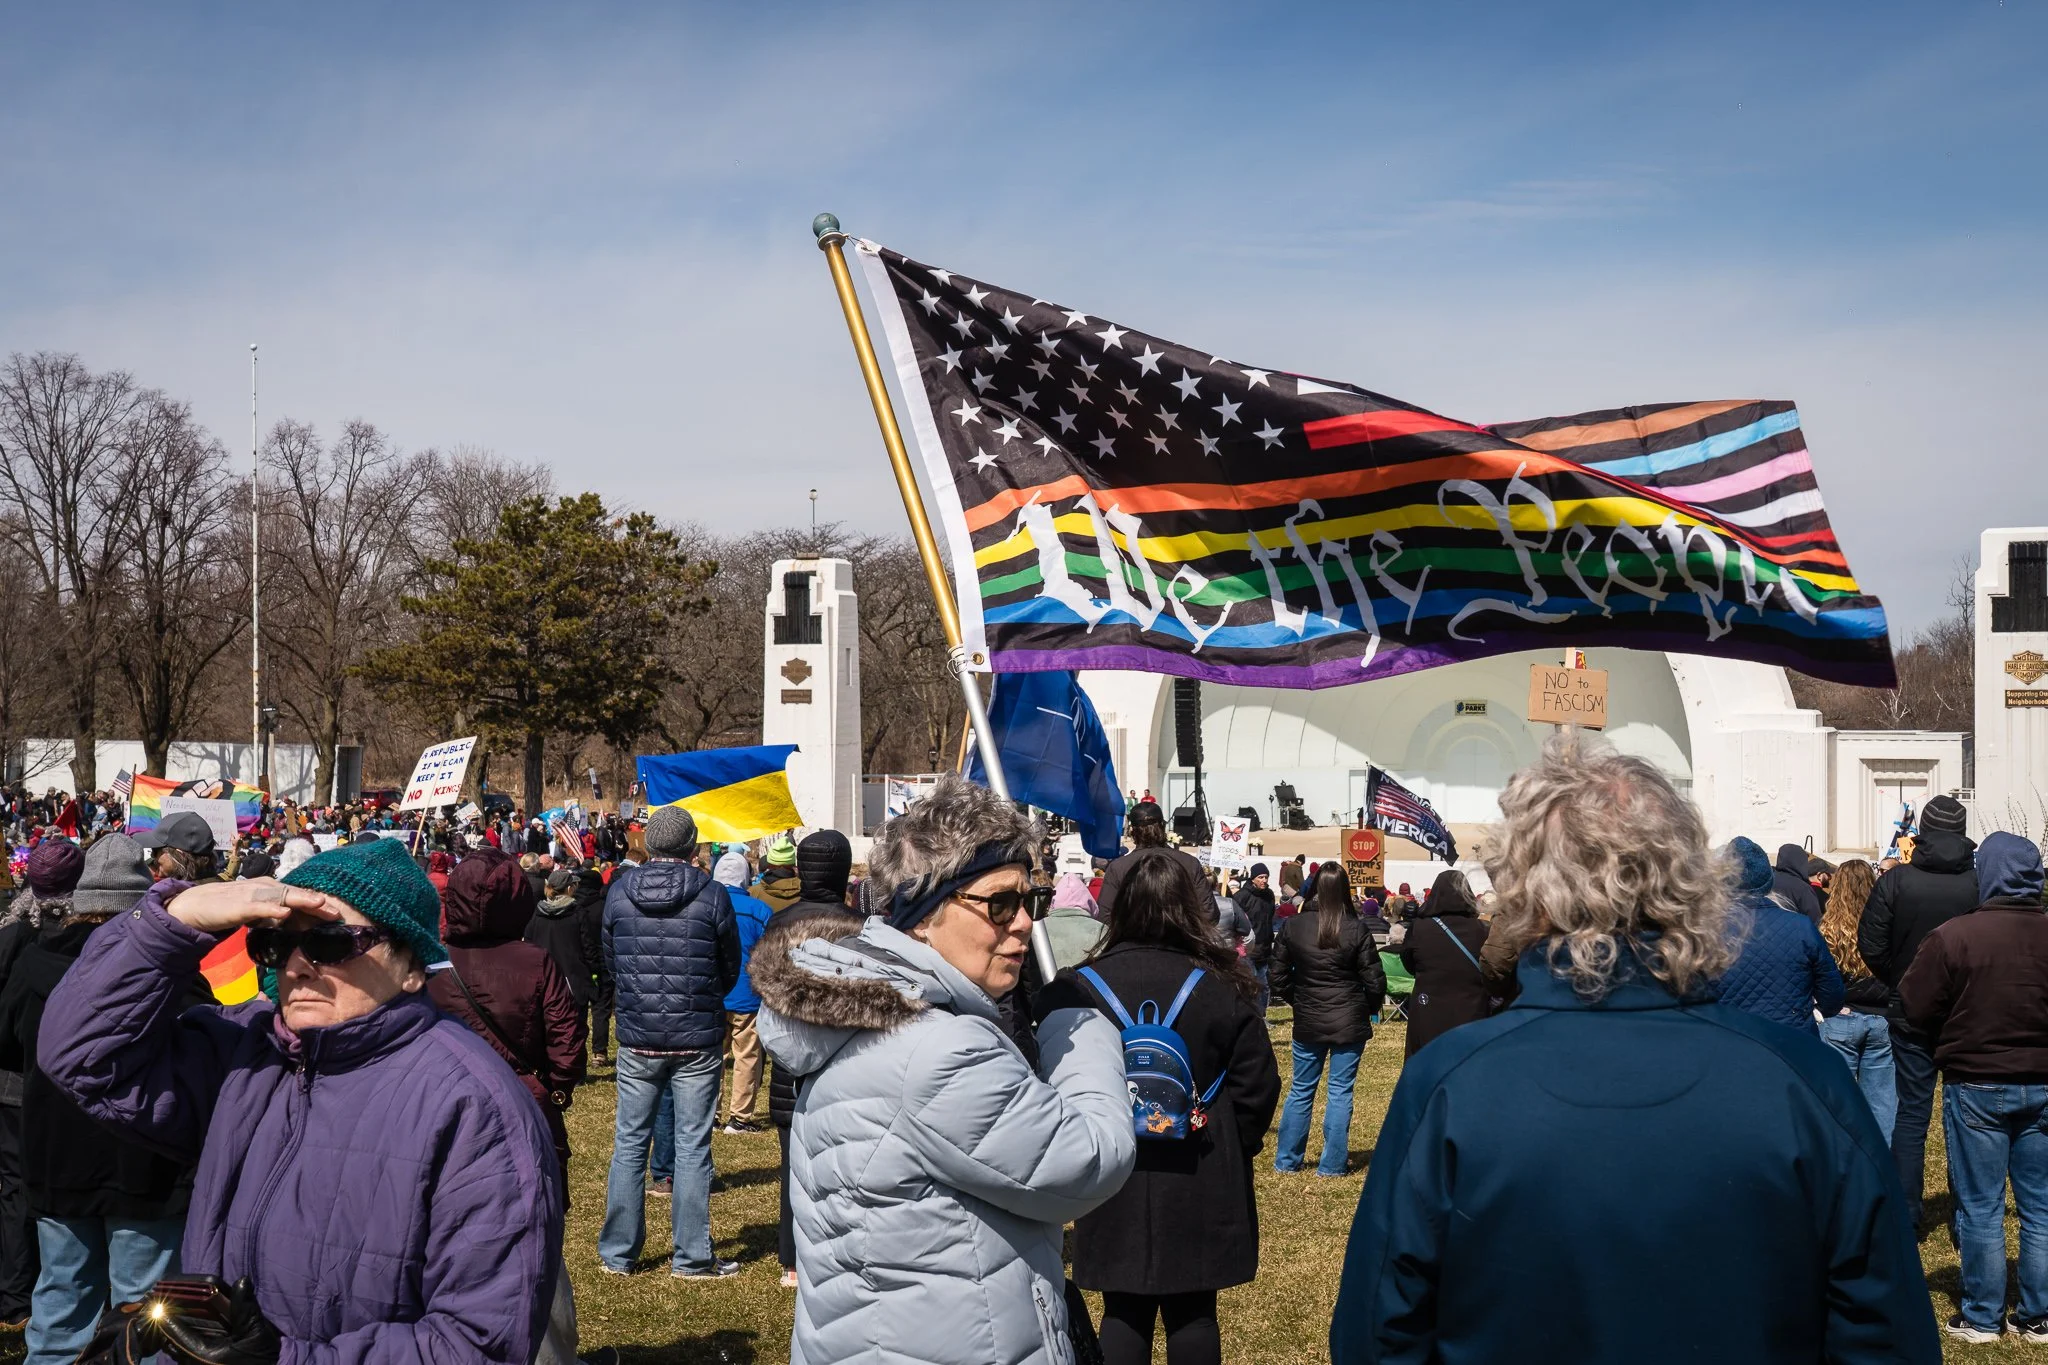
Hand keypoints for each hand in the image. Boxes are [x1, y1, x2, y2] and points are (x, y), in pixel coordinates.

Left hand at [156, 1278, 280, 1364]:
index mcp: (201, 1354)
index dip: (165, 1313)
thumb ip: (244, 1308)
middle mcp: (191, 1363)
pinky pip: (183, 1352)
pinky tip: (190, 1325)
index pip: (174, 1330)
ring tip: (175, 1310)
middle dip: (168, 1320)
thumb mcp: (255, 1332)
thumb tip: (241, 1280)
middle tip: (167, 1300)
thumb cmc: (261, 1358)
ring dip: (174, 1329)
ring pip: (174, 1346)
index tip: (158, 1297)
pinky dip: (182, 1337)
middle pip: (169, 1339)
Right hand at [166, 879, 344, 935]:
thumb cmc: (228, 908)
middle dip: (318, 903)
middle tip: (338, 913)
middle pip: (296, 894)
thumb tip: (292, 922)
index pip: (299, 896)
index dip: (318, 904)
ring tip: (321, 904)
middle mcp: (265, 888)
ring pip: (282, 896)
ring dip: (302, 899)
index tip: (338, 914)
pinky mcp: (239, 905)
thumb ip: (273, 915)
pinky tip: (285, 913)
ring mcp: (252, 894)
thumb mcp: (256, 913)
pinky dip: (272, 909)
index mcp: (271, 890)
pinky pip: (259, 907)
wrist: (194, 905)